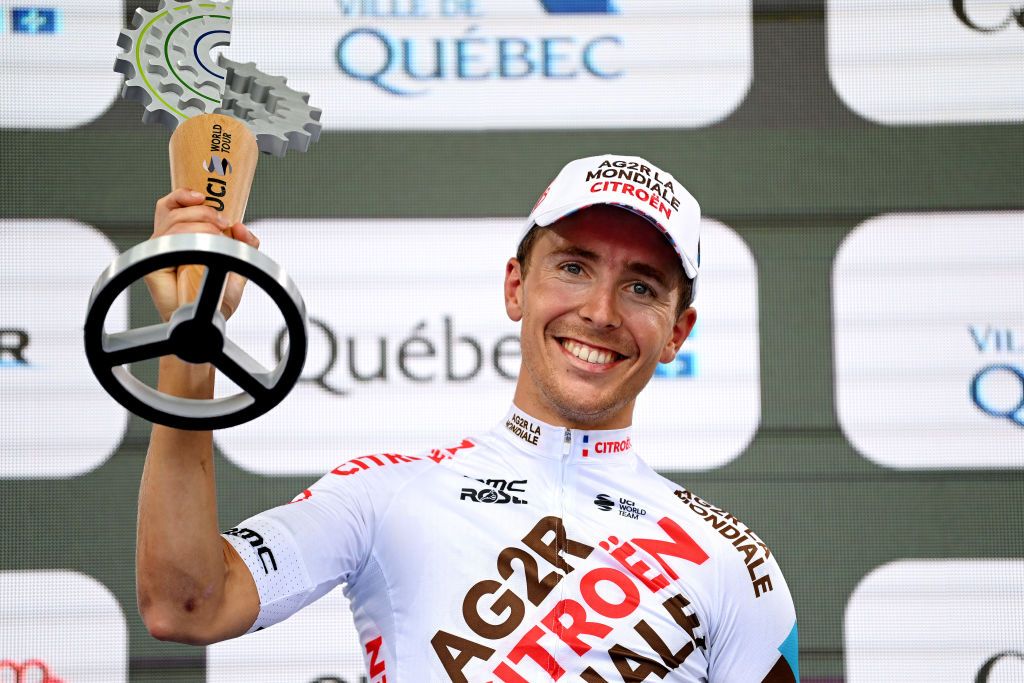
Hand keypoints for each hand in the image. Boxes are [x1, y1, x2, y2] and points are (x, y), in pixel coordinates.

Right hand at [144, 188, 259, 322]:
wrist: (210, 321)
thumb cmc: (218, 297)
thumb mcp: (239, 264)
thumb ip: (245, 245)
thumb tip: (241, 227)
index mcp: (183, 237)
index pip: (173, 205)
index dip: (183, 195)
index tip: (203, 196)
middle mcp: (169, 242)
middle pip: (175, 209)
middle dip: (203, 211)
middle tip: (224, 223)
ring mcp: (160, 251)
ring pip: (174, 220)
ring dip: (201, 223)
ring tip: (219, 236)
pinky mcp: (154, 262)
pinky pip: (168, 239)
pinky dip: (190, 236)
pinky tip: (204, 244)